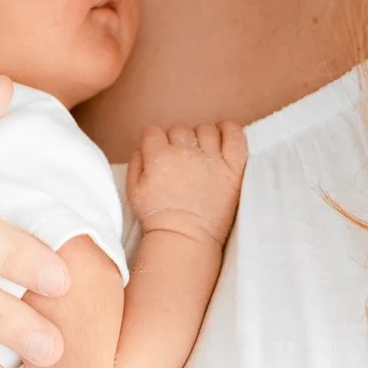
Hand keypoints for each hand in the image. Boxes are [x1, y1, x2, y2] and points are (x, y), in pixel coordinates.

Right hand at [125, 121, 246, 246]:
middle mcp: (184, 153)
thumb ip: (136, 162)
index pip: (154, 131)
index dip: (156, 142)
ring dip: (202, 137)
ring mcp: (211, 159)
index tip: (161, 153)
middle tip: (181, 159)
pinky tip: (224, 132)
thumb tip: (144, 146)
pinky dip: (230, 129)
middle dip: (178, 141)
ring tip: (202, 153)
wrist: (185, 238)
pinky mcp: (232, 168)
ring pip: (206, 129)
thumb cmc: (158, 217)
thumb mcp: (133, 190)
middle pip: (180, 129)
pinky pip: (234, 136)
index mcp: (158, 157)